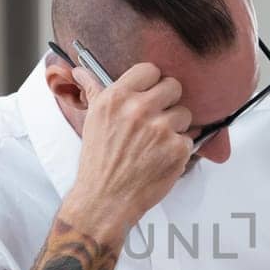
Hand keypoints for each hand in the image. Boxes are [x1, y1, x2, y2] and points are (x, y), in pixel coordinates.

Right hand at [63, 62, 191, 233]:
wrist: (105, 200)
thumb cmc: (99, 162)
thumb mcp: (92, 120)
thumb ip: (94, 90)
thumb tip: (80, 70)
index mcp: (116, 97)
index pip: (150, 70)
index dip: (153, 82)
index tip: (150, 94)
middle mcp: (139, 109)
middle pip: (173, 86)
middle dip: (168, 101)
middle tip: (157, 118)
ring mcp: (161, 129)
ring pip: (184, 113)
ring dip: (175, 127)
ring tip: (155, 143)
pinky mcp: (177, 149)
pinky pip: (189, 138)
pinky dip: (179, 149)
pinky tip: (161, 158)